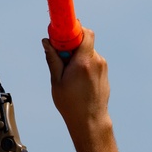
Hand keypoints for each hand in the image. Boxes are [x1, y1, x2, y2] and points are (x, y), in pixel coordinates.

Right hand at [42, 28, 111, 148]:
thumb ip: (53, 59)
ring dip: (77, 56)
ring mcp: (103, 67)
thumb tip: (46, 41)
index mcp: (84, 62)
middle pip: (84, 41)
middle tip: (60, 58)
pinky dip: (83, 64)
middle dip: (71, 45)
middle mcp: (97, 61)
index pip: (85, 33)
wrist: (91, 121)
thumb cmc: (71, 104)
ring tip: (68, 75)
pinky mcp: (104, 73)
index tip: (61, 33)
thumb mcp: (57, 81)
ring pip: (87, 52)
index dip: (73, 29)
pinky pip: (92, 61)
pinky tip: (77, 81)